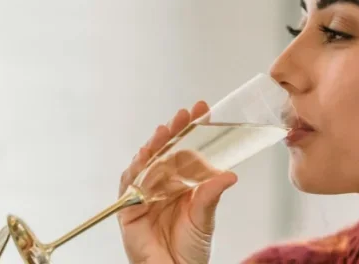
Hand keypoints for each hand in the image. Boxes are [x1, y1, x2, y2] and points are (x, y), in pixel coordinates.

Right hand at [117, 101, 237, 263]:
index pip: (185, 149)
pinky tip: (145, 156)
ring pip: (146, 163)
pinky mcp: (129, 209)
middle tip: (185, 114)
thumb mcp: (205, 217)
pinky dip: (136, 170)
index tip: (203, 110)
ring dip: (154, 146)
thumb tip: (229, 175)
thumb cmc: (190, 249)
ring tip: (165, 130)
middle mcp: (161, 184)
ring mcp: (143, 194)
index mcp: (181, 181)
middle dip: (173, 131)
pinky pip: (130, 185)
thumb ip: (211, 195)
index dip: (192, 130)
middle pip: (164, 151)